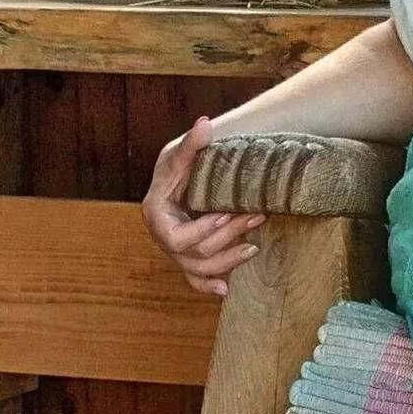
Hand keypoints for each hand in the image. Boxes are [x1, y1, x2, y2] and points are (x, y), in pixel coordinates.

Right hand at [140, 115, 264, 297]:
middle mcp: (163, 237)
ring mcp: (175, 251)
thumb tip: (205, 124)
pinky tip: (227, 289)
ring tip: (254, 246)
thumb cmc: (177, 164)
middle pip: (194, 253)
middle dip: (228, 237)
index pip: (176, 237)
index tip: (226, 214)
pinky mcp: (188, 257)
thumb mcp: (181, 152)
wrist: (179, 176)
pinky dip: (209, 286)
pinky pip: (195, 279)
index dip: (201, 231)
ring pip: (199, 269)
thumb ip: (192, 143)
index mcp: (156, 215)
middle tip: (255, 216)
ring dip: (229, 261)